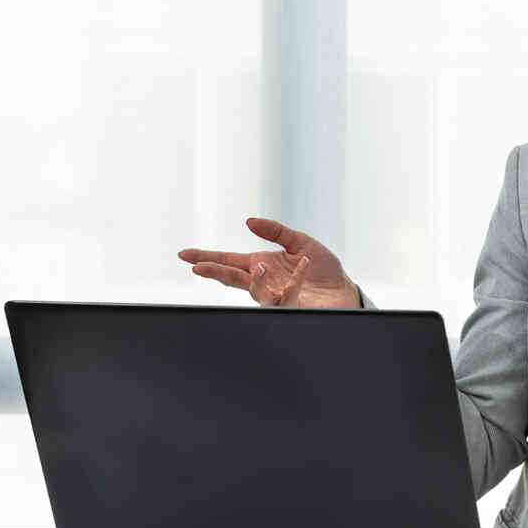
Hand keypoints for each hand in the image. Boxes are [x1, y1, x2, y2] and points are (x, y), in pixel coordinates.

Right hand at [177, 217, 361, 308]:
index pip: (228, 261)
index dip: (206, 258)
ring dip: (256, 280)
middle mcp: (264, 282)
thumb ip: (275, 231)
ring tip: (259, 265)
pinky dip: (296, 279)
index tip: (184, 255)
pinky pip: (288, 296)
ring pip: (256, 293)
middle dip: (215, 273)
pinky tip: (305, 264)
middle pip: (233, 279)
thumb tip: (249, 221)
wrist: (342, 289)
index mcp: (260, 264)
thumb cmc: (321, 267)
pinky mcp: (293, 307)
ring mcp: (276, 297)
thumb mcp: (300, 241)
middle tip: (199, 268)